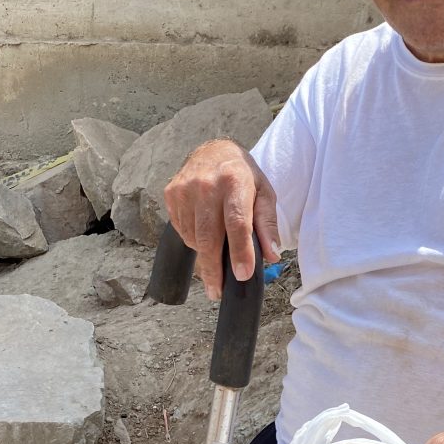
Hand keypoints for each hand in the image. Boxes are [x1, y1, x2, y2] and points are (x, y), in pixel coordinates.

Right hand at [163, 139, 280, 299]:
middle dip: (213, 269)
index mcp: (234, 181)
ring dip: (205, 253)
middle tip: (217, 292)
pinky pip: (182, 230)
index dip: (240, 251)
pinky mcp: (171, 194)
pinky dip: (194, 240)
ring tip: (216, 252)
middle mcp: (206, 184)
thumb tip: (271, 255)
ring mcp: (184, 189)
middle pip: (209, 237)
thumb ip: (267, 224)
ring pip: (193, 237)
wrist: (212, 151)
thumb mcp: (264, 193)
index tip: (242, 275)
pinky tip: (204, 232)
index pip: (237, 223)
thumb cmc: (242, 176)